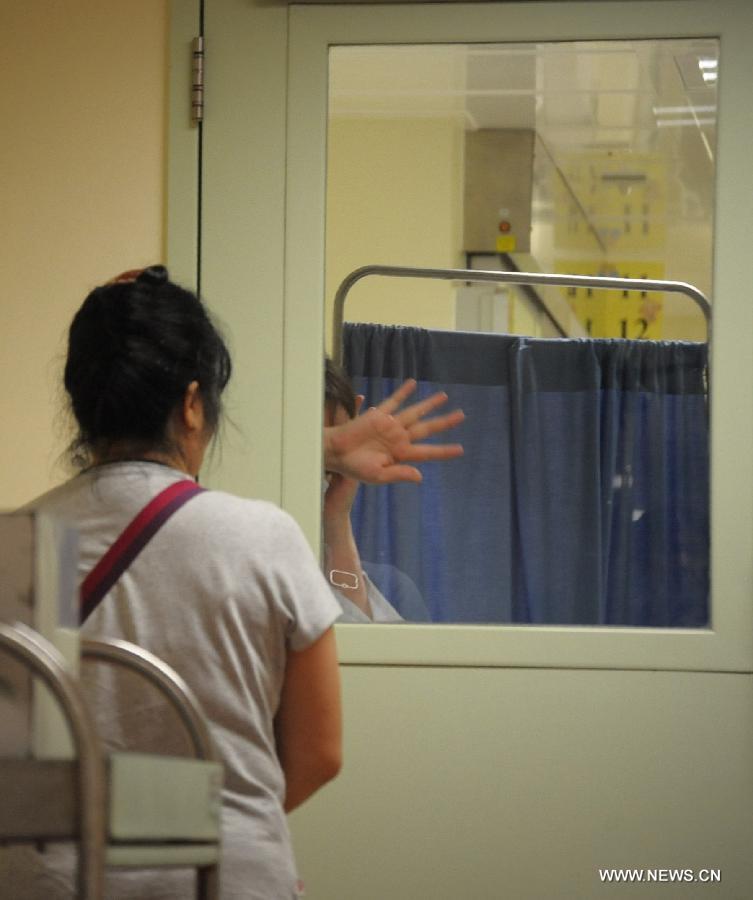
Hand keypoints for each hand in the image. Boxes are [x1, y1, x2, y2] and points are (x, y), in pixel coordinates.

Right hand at [323, 379, 463, 483]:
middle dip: (444, 422)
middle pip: (426, 428)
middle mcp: (399, 438)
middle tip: (461, 415)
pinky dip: (403, 392)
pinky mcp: (379, 415)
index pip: (427, 452)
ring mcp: (390, 425)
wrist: (335, 454)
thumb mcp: (378, 476)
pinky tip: (413, 383)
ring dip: (429, 404)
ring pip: (415, 412)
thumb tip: (420, 477)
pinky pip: (393, 401)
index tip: (460, 449)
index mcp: (401, 455)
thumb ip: (399, 474)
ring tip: (444, 396)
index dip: (443, 451)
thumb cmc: (354, 468)